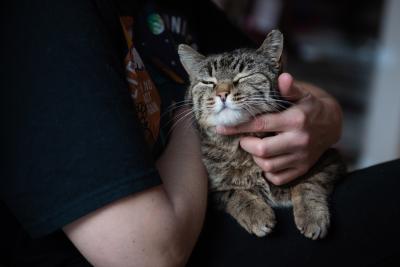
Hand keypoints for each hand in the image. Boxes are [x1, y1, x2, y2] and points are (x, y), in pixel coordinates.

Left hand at [216, 73, 342, 184]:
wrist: (332, 125)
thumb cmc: (310, 108)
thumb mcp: (302, 94)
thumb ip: (290, 88)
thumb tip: (283, 77)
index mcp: (296, 120)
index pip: (260, 124)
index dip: (238, 127)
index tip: (221, 127)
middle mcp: (299, 141)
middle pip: (262, 150)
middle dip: (246, 144)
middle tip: (243, 139)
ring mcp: (301, 158)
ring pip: (267, 165)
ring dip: (255, 157)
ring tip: (254, 147)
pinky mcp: (302, 169)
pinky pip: (277, 178)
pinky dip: (267, 171)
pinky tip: (266, 159)